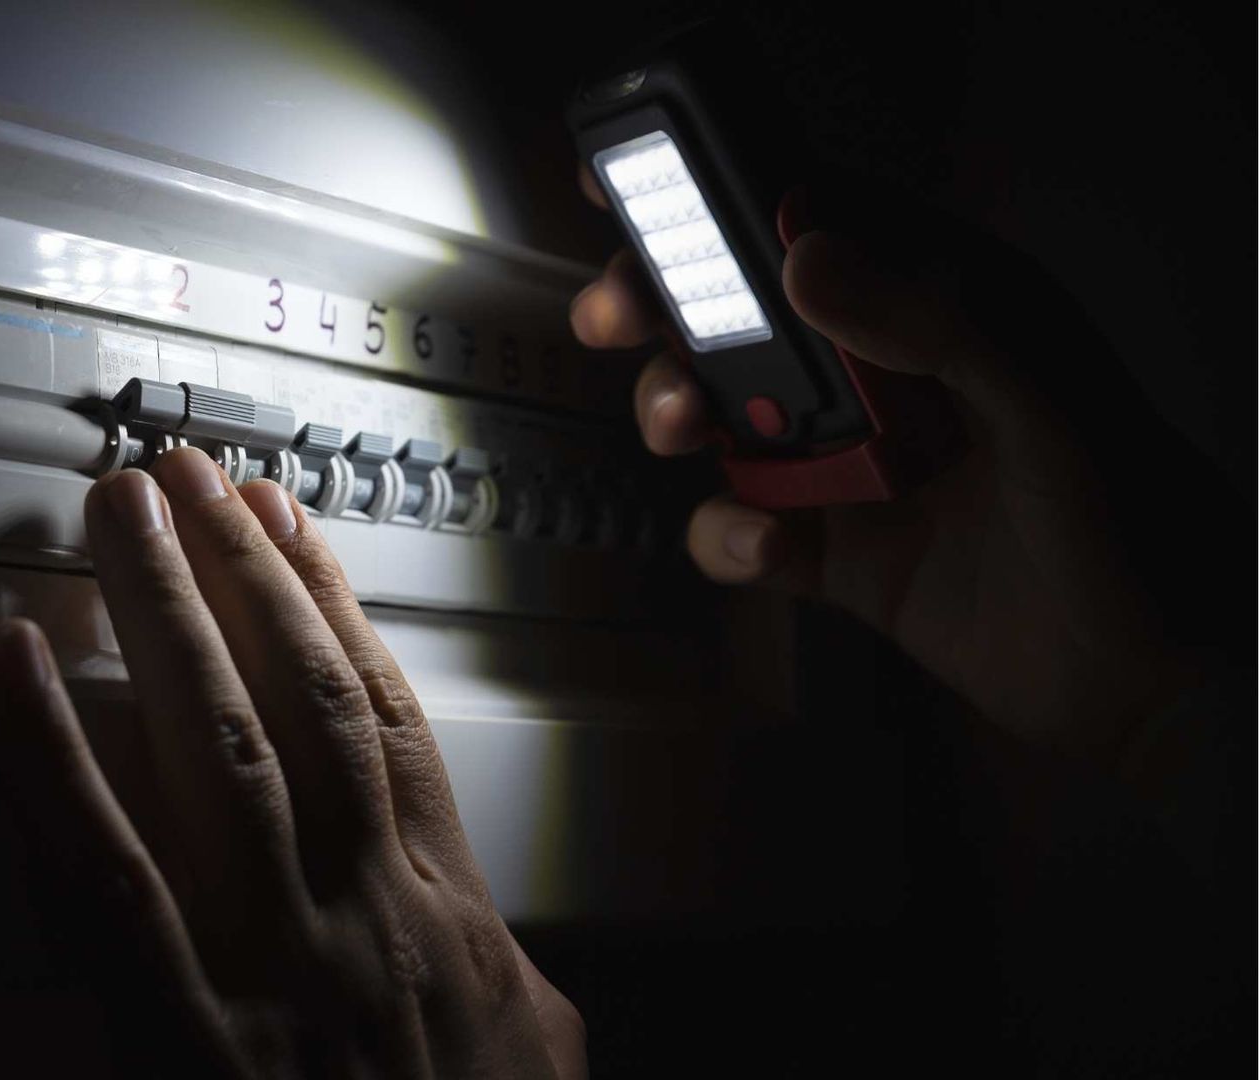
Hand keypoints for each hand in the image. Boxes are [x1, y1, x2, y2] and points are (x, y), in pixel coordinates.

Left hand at [0, 448, 586, 1077]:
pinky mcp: (179, 1039)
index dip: (334, 606)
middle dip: (241, 572)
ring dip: (166, 613)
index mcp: (443, 918)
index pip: (383, 719)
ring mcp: (272, 965)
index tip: (292, 530)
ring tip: (124, 515)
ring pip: (217, 743)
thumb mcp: (539, 1069)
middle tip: (187, 477)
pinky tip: (12, 671)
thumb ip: (515, 993)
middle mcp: (362, 913)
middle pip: (298, 697)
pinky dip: (49, 760)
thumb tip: (506, 954)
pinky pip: (100, 873)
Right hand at [571, 173, 1208, 763]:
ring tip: (680, 427)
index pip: (820, 224)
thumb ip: (938, 317)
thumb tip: (806, 258)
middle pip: (742, 315)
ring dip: (678, 412)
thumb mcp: (1050, 398)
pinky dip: (730, 536)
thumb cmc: (1139, 524)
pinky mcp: (836, 552)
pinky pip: (744, 529)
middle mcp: (887, 374)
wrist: (1158, 684)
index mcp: (944, 306)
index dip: (725, 203)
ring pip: (724, 415)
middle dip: (666, 308)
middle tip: (618, 317)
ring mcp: (853, 464)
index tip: (642, 198)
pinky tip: (765, 545)